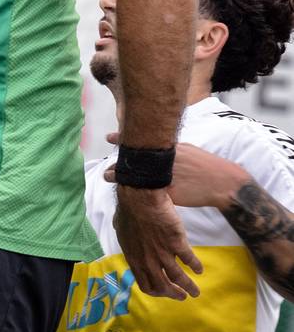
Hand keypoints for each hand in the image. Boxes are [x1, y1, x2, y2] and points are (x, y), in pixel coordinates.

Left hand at [104, 135, 249, 211]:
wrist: (225, 183)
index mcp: (170, 149)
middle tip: (106, 169)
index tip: (107, 137)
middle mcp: (166, 161)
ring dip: (123, 178)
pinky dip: (139, 193)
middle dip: (120, 164)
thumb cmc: (206, 165)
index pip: (142, 142)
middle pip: (136, 161)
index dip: (123, 139)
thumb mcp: (188, 150)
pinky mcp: (171, 193)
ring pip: (139, 178)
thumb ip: (170, 149)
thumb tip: (156, 142)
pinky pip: (150, 194)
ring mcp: (167, 177)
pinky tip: (128, 194)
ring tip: (108, 177)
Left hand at [112, 185, 202, 299]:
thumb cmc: (128, 210)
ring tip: (195, 291)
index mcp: (134, 258)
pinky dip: (195, 266)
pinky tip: (199, 269)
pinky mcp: (176, 243)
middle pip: (163, 286)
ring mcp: (162, 253)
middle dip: (174, 294)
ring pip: (178, 278)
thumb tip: (130, 242)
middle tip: (182, 296)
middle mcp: (148, 260)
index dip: (156, 291)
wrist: (139, 198)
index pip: (145, 284)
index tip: (164, 292)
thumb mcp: (122, 231)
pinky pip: (189, 259)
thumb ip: (130, 242)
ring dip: (189, 287)